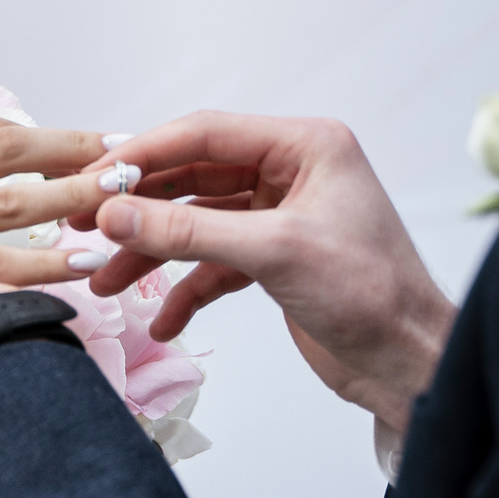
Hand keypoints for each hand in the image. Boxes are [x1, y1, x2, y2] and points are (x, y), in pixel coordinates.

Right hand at [75, 112, 454, 429]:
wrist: (412, 364)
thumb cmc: (375, 297)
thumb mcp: (274, 253)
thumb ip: (189, 230)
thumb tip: (116, 213)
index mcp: (307, 146)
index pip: (205, 133)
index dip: (144, 155)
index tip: (95, 179)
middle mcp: (293, 172)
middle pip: (193, 175)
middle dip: (140, 206)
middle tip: (87, 224)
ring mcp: (282, 215)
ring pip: (197, 221)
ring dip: (152, 251)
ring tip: (107, 279)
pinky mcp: (275, 258)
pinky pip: (213, 262)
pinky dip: (185, 287)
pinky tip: (162, 318)